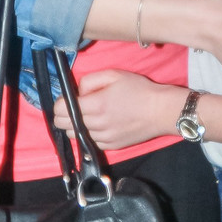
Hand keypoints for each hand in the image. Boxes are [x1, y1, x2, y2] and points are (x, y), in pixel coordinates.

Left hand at [52, 70, 183, 150]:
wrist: (161, 111)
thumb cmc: (139, 89)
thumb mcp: (113, 74)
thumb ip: (89, 80)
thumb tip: (76, 91)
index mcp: (95, 105)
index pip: (60, 110)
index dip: (60, 102)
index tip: (68, 98)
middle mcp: (96, 124)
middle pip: (63, 125)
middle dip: (63, 114)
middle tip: (75, 106)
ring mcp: (103, 138)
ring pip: (74, 135)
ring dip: (75, 125)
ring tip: (88, 115)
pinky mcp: (110, 146)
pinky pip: (89, 142)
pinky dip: (88, 134)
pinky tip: (98, 124)